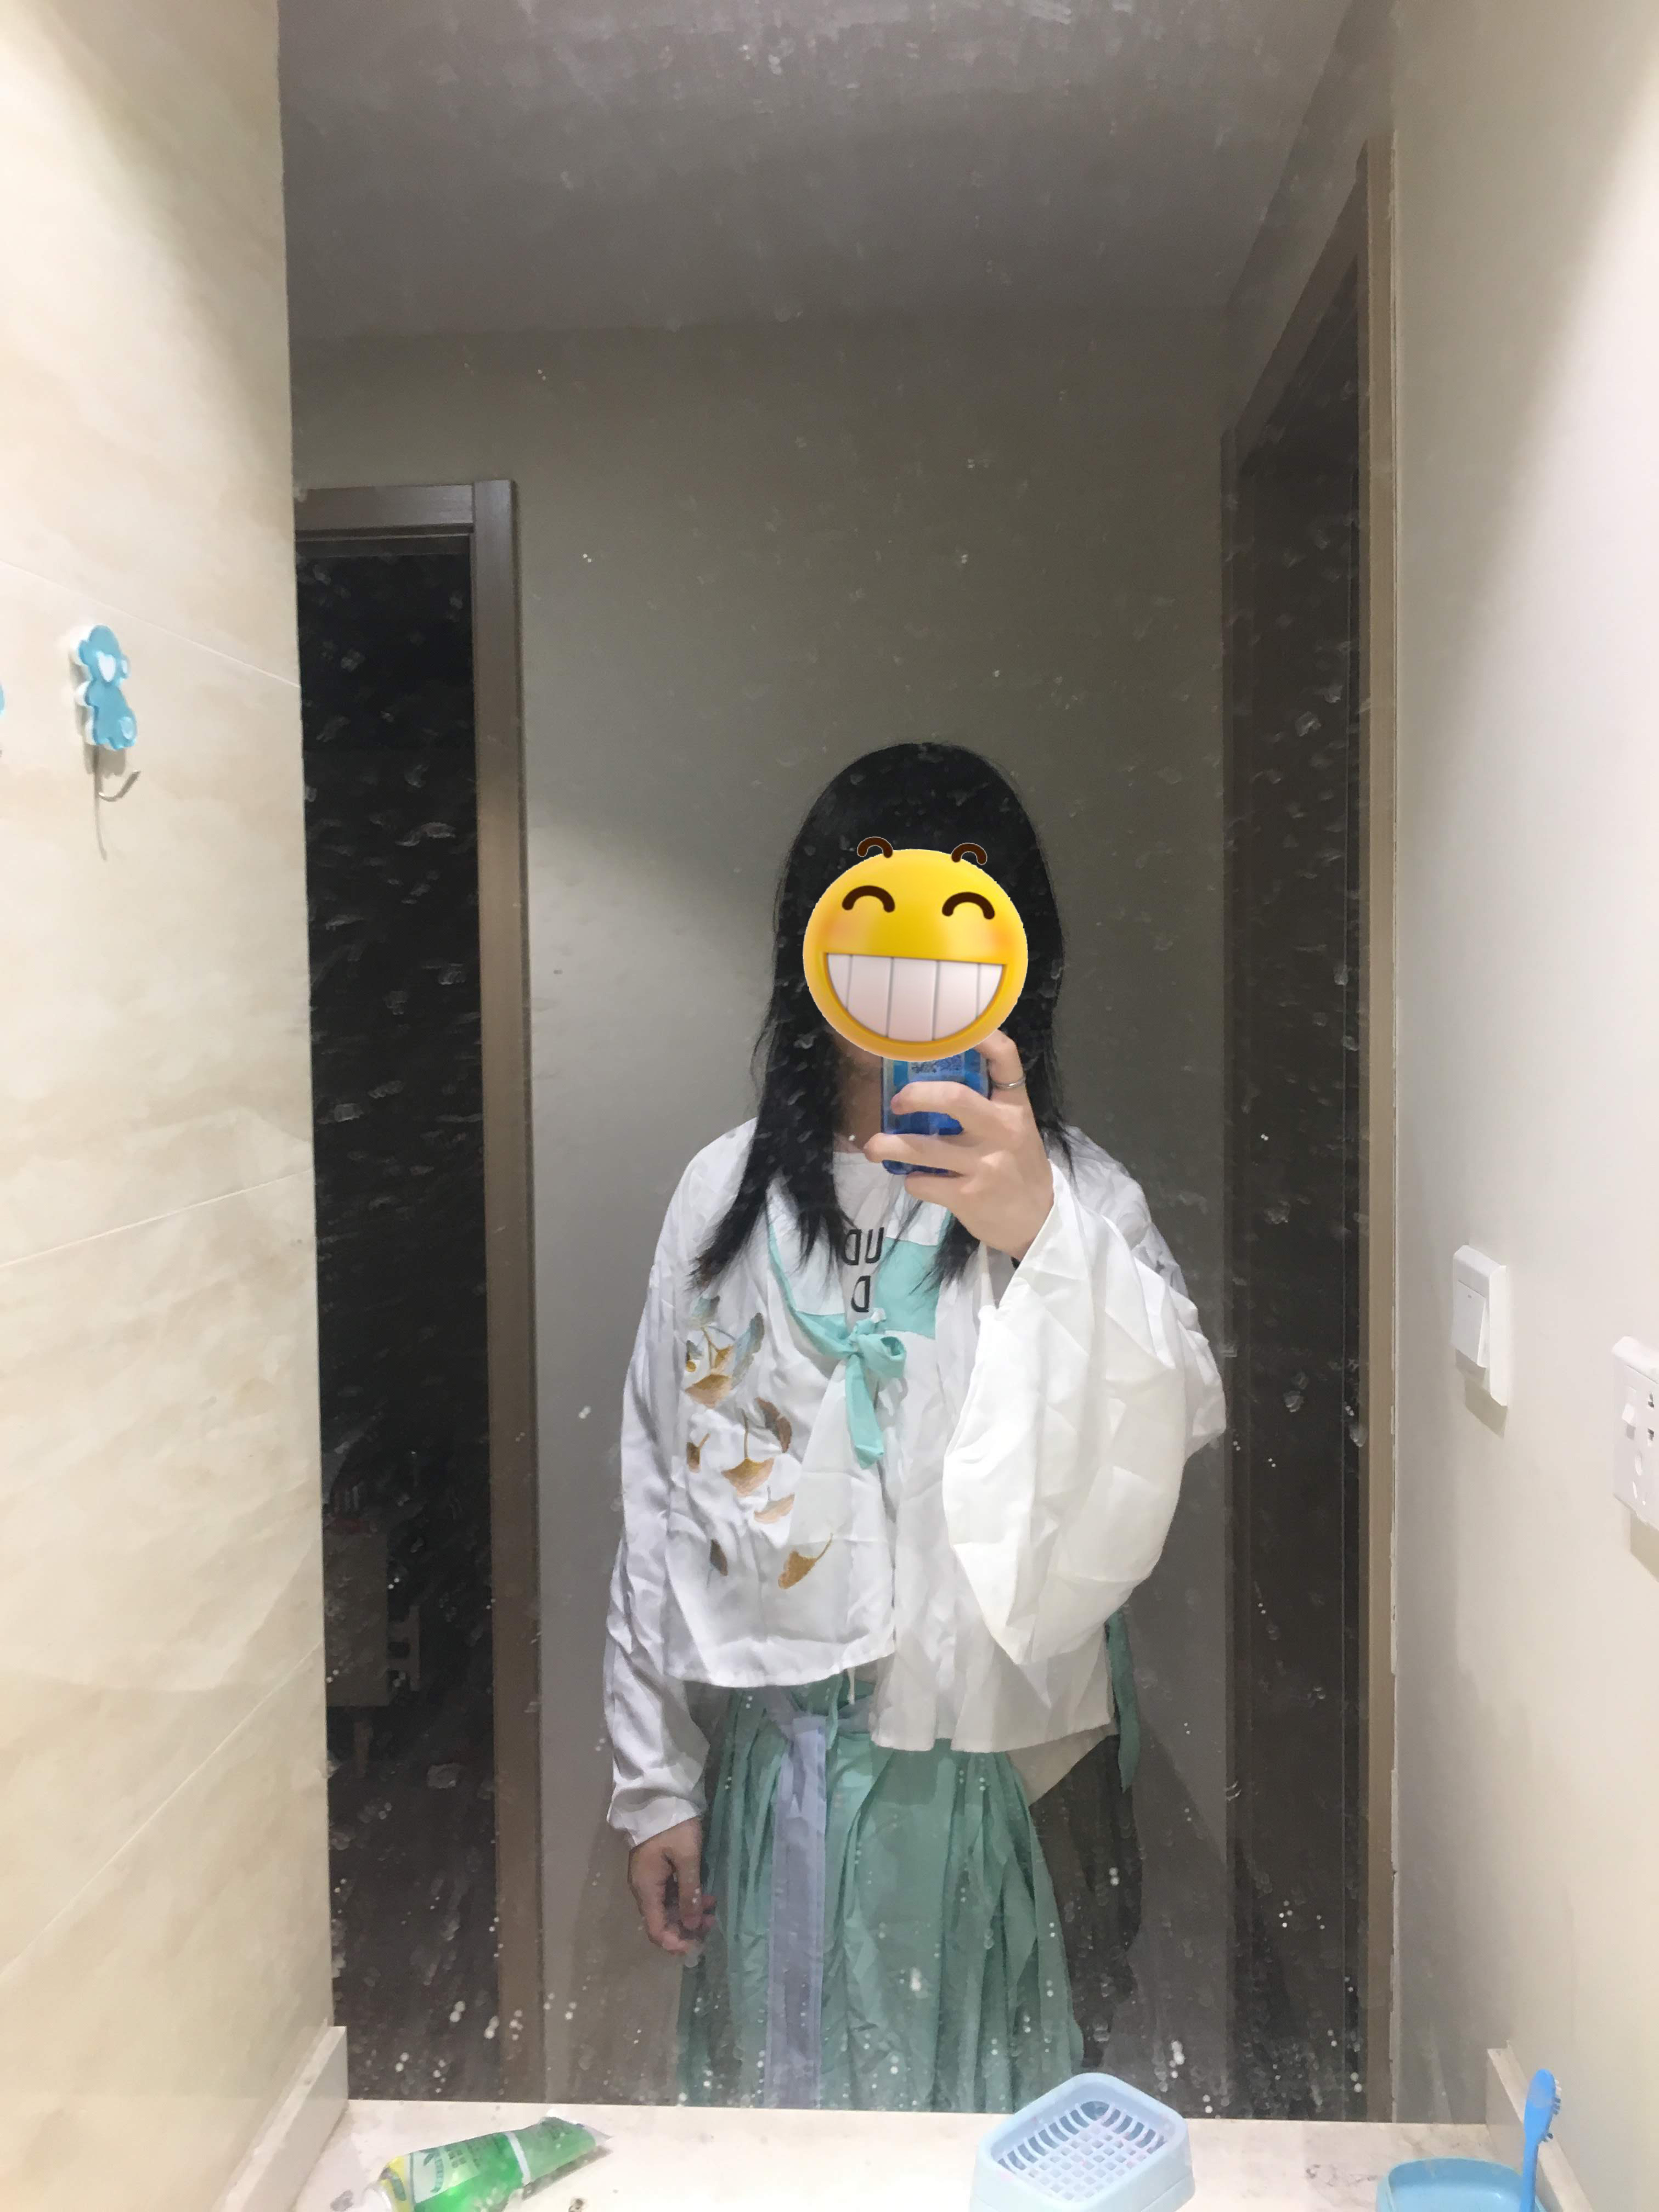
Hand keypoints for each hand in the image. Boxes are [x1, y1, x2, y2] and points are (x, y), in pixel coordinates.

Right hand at [628, 1817, 714, 1953]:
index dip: (675, 1942)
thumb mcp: (687, 1858)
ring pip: (667, 1909)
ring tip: (712, 1907)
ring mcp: (648, 1879)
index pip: (656, 1930)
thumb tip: (692, 1926)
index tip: (697, 1945)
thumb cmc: (673, 1826)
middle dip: (686, 1928)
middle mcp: (643, 1889)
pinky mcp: (655, 1871)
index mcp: (646, 1889)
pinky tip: (703, 1894)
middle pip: (661, 1922)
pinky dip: (685, 1899)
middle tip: (712, 1922)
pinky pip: (668, 1895)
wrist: (658, 1796)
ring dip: (688, 1913)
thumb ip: (689, 1893)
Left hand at [864, 1030, 1054, 1259]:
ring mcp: (984, 1165)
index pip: (1006, 1060)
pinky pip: (922, 1182)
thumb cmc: (1019, 1169)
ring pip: (921, 1147)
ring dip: (888, 1146)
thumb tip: (929, 1086)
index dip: (982, 1036)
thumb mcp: (1015, 1130)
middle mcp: (1002, 1131)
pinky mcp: (968, 1196)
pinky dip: (911, 1180)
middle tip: (896, 1102)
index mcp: (1014, 1108)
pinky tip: (917, 1180)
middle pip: (953, 1098)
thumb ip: (985, 1107)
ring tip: (874, 1148)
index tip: (952, 1026)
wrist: (1037, 1223)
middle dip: (915, 1095)